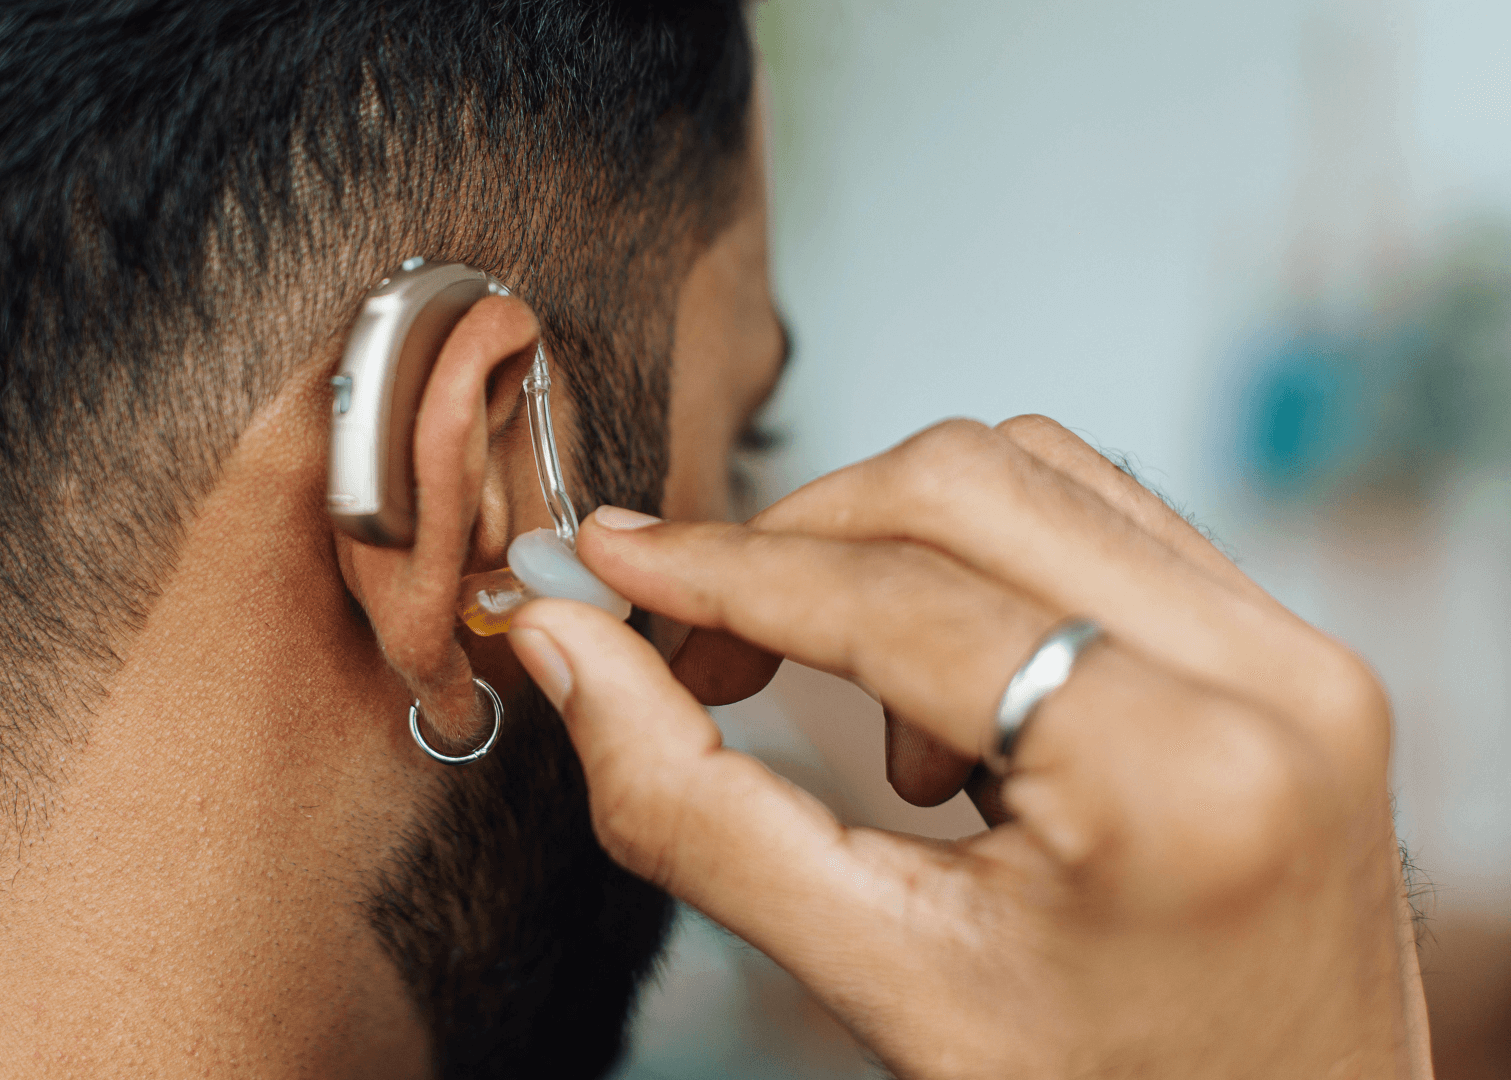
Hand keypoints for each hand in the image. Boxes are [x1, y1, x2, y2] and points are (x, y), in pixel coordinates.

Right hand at [507, 416, 1430, 1078]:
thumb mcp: (878, 978)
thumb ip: (694, 809)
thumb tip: (569, 647)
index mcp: (1173, 776)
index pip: (898, 599)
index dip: (725, 571)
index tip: (614, 564)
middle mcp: (1268, 681)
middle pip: (965, 483)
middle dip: (800, 543)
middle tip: (707, 648)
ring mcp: (1299, 654)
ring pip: (1033, 474)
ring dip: (896, 556)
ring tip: (871, 722)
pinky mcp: (1296, 651)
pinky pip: (1101, 522)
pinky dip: (984, 572)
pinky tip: (958, 709)